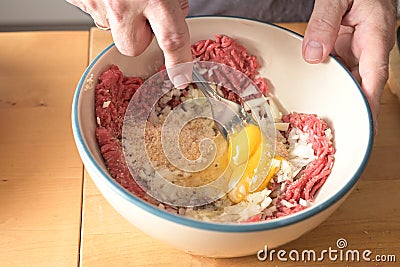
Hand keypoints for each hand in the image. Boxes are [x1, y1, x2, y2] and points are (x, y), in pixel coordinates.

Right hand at [66, 0, 192, 86]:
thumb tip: (179, 9)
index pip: (173, 38)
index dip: (179, 62)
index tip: (181, 77)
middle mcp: (122, 4)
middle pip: (133, 46)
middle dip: (140, 35)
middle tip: (143, 12)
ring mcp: (96, 3)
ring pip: (111, 29)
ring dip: (120, 17)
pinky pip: (94, 12)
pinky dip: (103, 3)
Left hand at [302, 0, 396, 131]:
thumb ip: (324, 22)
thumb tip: (314, 54)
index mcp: (375, 39)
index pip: (374, 79)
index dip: (368, 105)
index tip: (365, 128)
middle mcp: (369, 50)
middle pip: (363, 88)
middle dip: (353, 111)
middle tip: (338, 136)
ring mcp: (358, 52)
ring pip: (350, 82)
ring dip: (339, 100)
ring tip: (323, 123)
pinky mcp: (347, 51)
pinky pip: (340, 72)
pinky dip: (329, 84)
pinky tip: (316, 94)